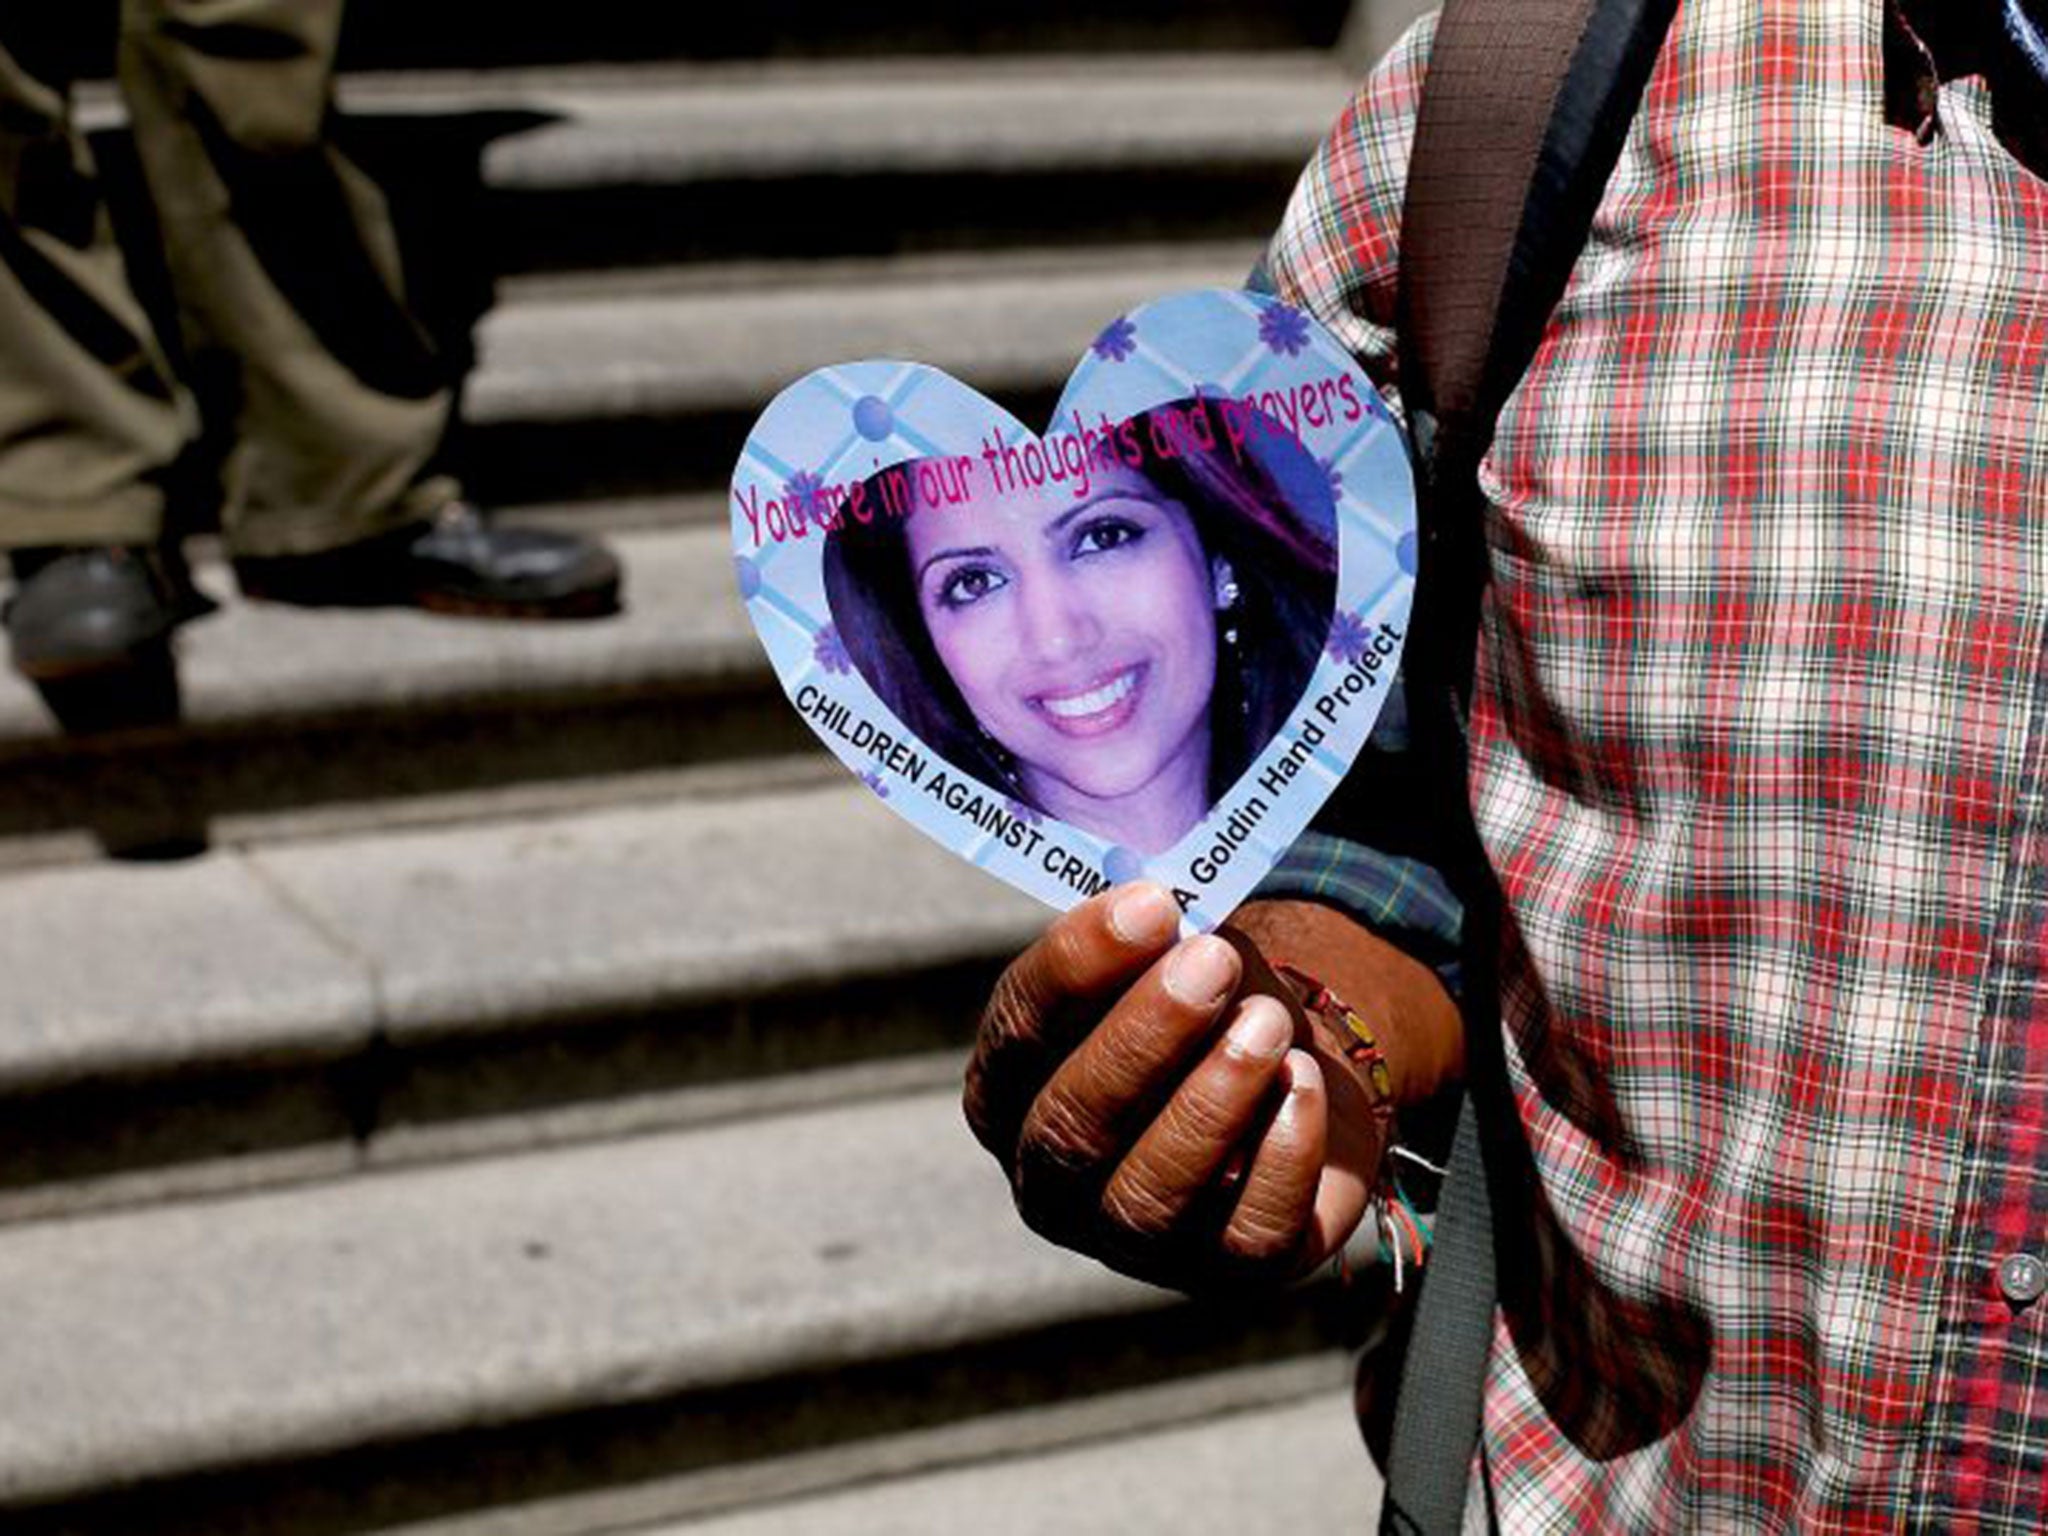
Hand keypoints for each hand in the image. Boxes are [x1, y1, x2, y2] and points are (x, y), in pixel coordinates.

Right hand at [962, 882, 1393, 1291]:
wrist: (1291, 1070)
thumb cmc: (1205, 1006)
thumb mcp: (1168, 958)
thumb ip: (1148, 939)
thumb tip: (1157, 905)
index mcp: (1007, 1091)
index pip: (1018, 1034)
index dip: (1077, 967)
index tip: (1152, 905)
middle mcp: (1048, 1181)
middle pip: (1071, 1126)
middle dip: (1145, 1038)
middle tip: (1214, 962)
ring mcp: (1129, 1242)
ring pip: (1148, 1195)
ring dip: (1212, 1099)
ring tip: (1270, 1021)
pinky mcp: (1222, 1271)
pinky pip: (1245, 1235)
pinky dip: (1281, 1157)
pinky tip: (1305, 1083)